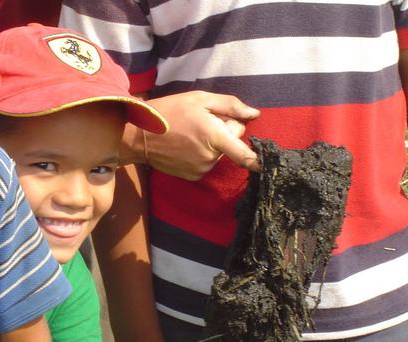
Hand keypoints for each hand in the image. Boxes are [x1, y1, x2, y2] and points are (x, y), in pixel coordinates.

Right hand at [144, 91, 260, 179]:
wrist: (139, 135)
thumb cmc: (169, 112)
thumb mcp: (200, 99)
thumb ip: (230, 105)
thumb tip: (254, 114)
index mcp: (214, 137)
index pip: (244, 155)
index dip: (257, 159)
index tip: (268, 164)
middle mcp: (210, 158)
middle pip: (231, 144)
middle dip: (224, 132)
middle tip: (203, 122)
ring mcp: (201, 169)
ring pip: (219, 153)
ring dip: (212, 143)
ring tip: (191, 133)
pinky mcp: (193, 176)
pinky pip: (207, 162)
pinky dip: (202, 153)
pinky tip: (186, 144)